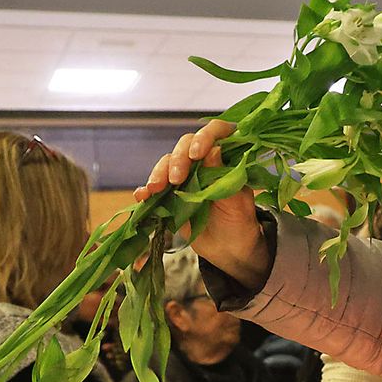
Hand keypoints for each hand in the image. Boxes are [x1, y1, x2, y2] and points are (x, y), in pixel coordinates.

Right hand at [135, 120, 269, 286]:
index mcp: (226, 157)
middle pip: (185, 146)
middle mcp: (203, 161)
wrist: (228, 249)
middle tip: (176, 179)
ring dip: (158, 173)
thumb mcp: (238, 202)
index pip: (217, 132)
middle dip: (177, 160)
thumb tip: (214, 149)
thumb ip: (225, 178)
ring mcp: (185, 176)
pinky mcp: (170, 193)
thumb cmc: (239, 222)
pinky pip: (154, 186)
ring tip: (155, 189)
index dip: (205, 136)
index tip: (197, 154)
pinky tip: (142, 196)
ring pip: (166, 163)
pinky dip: (146, 189)